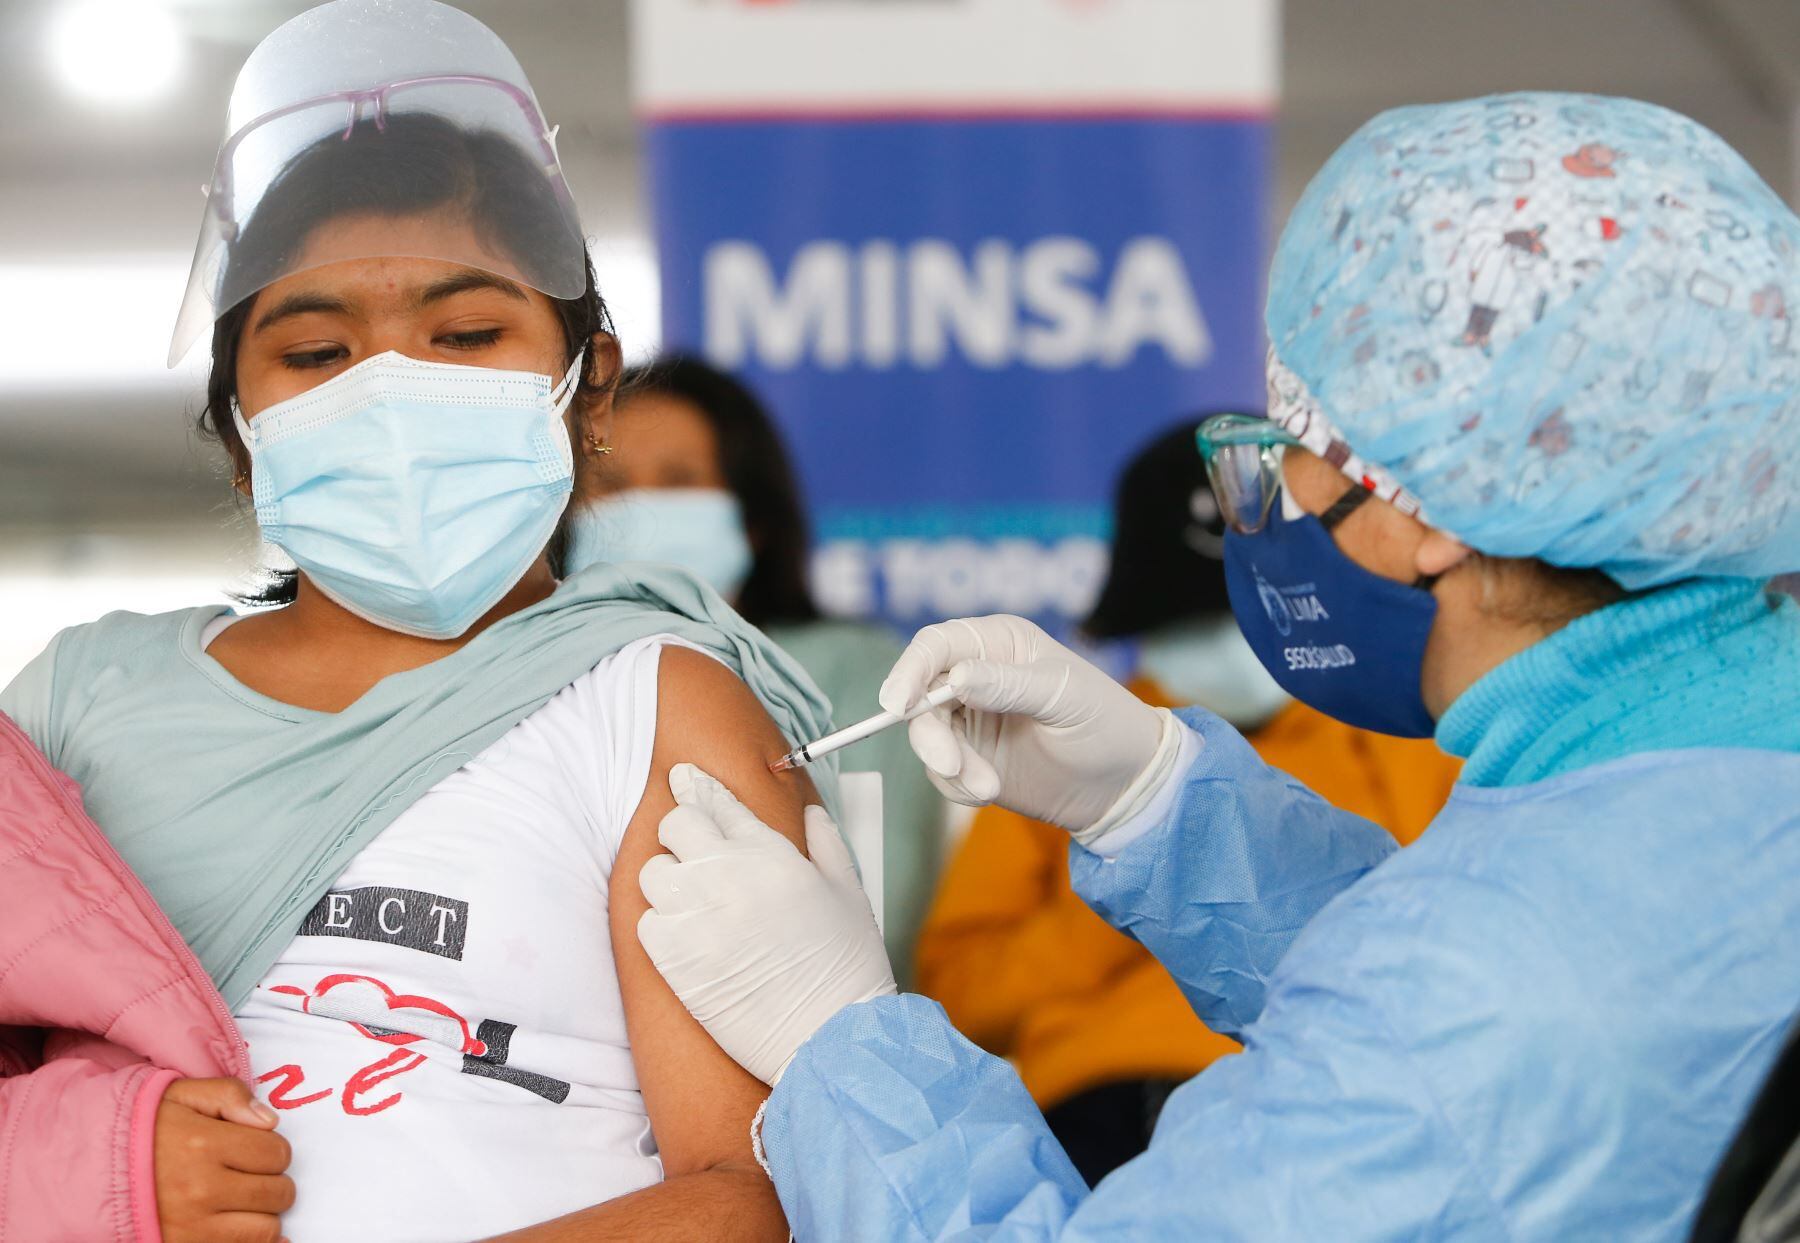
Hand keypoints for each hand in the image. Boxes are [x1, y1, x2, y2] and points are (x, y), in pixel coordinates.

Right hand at [155, 1077, 293, 1242]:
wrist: (88, 1171)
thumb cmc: (141, 1130)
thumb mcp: (180, 1094)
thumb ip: (229, 1095)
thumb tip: (270, 1121)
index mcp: (203, 1144)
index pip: (277, 1153)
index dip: (273, 1149)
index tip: (256, 1149)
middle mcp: (200, 1189)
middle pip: (277, 1193)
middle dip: (272, 1181)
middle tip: (249, 1175)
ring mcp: (191, 1227)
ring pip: (265, 1229)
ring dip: (261, 1214)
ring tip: (239, 1200)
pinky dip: (247, 1240)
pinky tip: (238, 1226)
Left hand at [636, 764, 895, 1083]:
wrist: (831, 1036)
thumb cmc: (849, 967)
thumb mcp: (849, 893)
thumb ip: (826, 844)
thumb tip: (810, 813)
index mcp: (773, 855)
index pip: (720, 803)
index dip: (698, 788)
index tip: (684, 778)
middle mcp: (731, 876)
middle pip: (676, 825)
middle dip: (683, 833)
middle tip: (695, 854)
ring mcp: (700, 917)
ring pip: (653, 872)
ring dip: (670, 882)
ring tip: (695, 903)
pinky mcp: (677, 960)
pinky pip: (647, 923)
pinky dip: (662, 927)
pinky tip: (689, 939)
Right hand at [879, 615, 1170, 834]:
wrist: (1123, 784)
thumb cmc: (1104, 722)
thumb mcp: (1063, 696)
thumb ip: (1008, 685)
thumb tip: (956, 677)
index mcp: (998, 643)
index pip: (937, 645)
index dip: (910, 670)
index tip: (898, 706)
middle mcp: (975, 675)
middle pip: (919, 695)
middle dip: (930, 735)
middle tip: (951, 765)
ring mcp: (969, 719)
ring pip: (925, 737)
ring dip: (949, 767)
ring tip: (989, 788)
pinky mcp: (969, 758)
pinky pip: (940, 772)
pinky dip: (956, 786)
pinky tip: (989, 793)